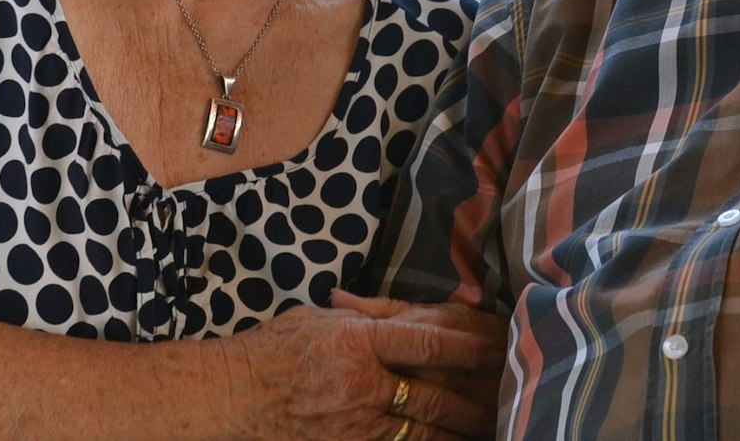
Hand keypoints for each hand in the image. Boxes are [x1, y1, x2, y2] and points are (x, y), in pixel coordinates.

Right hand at [219, 300, 500, 440]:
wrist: (228, 397)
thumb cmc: (273, 351)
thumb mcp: (321, 319)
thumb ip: (369, 316)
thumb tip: (414, 311)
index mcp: (357, 340)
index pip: (428, 339)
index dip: (470, 343)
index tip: (498, 342)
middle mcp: (362, 383)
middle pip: (437, 391)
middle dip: (479, 393)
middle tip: (511, 387)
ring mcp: (356, 423)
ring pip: (427, 428)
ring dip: (464, 426)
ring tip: (495, 420)